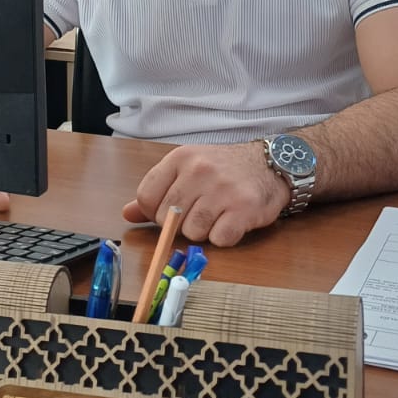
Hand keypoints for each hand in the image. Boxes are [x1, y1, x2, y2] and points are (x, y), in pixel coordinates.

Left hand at [122, 142, 287, 246]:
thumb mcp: (187, 169)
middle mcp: (199, 171)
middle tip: (200, 212)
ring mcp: (222, 189)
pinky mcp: (243, 209)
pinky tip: (232, 221)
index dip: (154, 213)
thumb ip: (157, 191)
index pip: (146, 197)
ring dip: (204, 231)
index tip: (170, 212)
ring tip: (217, 215)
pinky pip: (219, 239)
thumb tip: (127, 214)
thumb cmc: (224, 169)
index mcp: (180, 158)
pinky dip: (225, 237)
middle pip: (168, 219)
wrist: (270, 163)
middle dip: (180, 224)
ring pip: (192, 232)